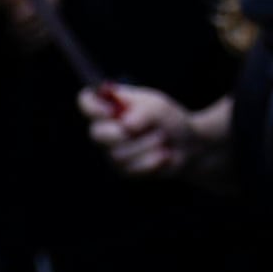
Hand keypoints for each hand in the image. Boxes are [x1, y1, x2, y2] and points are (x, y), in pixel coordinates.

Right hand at [80, 80, 210, 181]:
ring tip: (162, 138)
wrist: (186, 145)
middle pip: (96, 133)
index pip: (86, 101)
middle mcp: (106, 128)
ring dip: (146, 145)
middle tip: (137, 130)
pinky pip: (132, 168)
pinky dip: (153, 160)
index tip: (112, 111)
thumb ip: (141, 112)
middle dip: (120, 134)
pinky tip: (164, 154)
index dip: (93, 106)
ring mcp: (113, 151)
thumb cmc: (167, 120)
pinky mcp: (125, 170)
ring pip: (118, 154)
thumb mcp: (158, 107)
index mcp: (110, 106)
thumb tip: (126, 125)